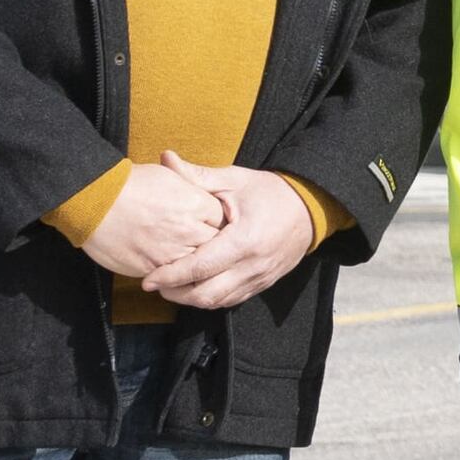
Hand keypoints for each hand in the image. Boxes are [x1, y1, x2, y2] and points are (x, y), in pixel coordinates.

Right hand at [77, 162, 231, 284]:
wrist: (93, 200)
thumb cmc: (130, 184)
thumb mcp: (169, 175)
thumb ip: (193, 184)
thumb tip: (203, 188)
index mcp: (199, 205)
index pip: (222, 221)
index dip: (216, 223)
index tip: (211, 225)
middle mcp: (190, 231)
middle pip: (213, 246)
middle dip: (210, 246)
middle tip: (205, 246)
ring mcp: (171, 252)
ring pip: (194, 268)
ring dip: (192, 264)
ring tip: (187, 259)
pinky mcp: (152, 269)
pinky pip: (171, 279)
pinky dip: (172, 276)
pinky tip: (169, 268)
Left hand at [136, 156, 319, 309]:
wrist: (311, 208)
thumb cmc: (270, 192)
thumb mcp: (234, 180)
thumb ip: (197, 175)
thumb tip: (165, 157)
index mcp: (244, 239)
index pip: (200, 267)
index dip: (171, 276)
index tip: (147, 279)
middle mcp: (253, 264)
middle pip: (207, 294)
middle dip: (176, 293)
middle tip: (155, 285)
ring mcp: (260, 277)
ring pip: (218, 302)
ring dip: (191, 299)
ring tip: (171, 288)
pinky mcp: (263, 283)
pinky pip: (232, 300)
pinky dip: (210, 299)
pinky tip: (196, 287)